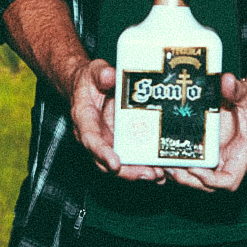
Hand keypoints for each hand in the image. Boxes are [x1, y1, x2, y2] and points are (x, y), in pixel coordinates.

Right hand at [63, 58, 163, 182]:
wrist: (89, 86)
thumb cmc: (91, 79)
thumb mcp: (94, 71)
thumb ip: (101, 73)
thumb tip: (110, 76)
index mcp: (84, 118)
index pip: (90, 139)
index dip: (102, 152)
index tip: (115, 164)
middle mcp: (94, 136)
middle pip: (106, 161)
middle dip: (127, 171)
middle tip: (149, 174)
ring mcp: (107, 142)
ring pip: (119, 164)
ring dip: (138, 172)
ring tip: (159, 175)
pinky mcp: (120, 143)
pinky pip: (130, 158)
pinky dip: (144, 166)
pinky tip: (162, 172)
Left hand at [166, 73, 246, 192]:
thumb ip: (237, 90)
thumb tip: (226, 80)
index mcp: (243, 153)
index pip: (229, 181)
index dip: (212, 181)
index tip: (195, 168)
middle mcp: (230, 160)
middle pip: (209, 185)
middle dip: (189, 180)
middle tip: (170, 167)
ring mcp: (218, 157)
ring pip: (199, 177)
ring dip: (181, 175)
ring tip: (163, 163)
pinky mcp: (209, 150)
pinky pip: (195, 164)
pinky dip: (181, 163)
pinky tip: (164, 155)